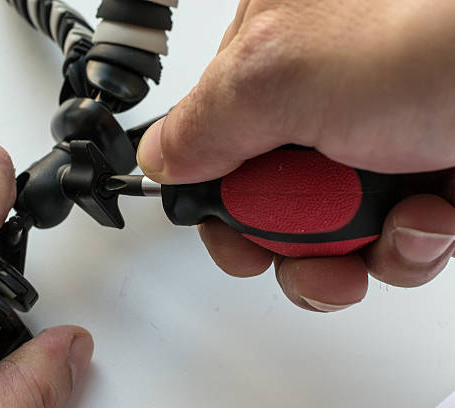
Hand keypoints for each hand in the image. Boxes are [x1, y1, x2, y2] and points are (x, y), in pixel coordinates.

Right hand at [137, 0, 454, 311]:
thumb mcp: (282, 74)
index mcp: (270, 66)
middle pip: (275, 205)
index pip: (216, 154)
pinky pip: (397, 237)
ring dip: (360, 251)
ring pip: (336, 233)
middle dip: (294, 246)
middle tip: (312, 249)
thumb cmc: (431, 33)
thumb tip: (159, 157)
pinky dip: (414, 242)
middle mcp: (319, 103)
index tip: (241, 242)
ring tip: (394, 225)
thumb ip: (205, 122)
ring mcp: (374, 140)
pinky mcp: (426, 170)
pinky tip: (434, 214)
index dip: (224, 210)